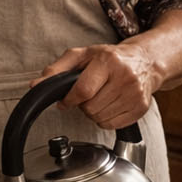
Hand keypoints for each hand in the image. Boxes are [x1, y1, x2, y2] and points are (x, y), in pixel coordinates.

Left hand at [31, 40, 162, 129]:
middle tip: (89, 94)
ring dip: (93, 112)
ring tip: (100, 97)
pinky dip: (105, 119)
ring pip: (100, 118)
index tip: (66, 100)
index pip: (83, 90)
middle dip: (83, 104)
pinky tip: (109, 105)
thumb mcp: (81, 55)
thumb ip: (56, 70)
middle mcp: (124, 77)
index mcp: (108, 61)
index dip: (69, 100)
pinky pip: (112, 125)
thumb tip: (36, 85)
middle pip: (90, 107)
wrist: (145, 61)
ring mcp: (135, 94)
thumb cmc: (109, 58)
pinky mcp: (141, 108)